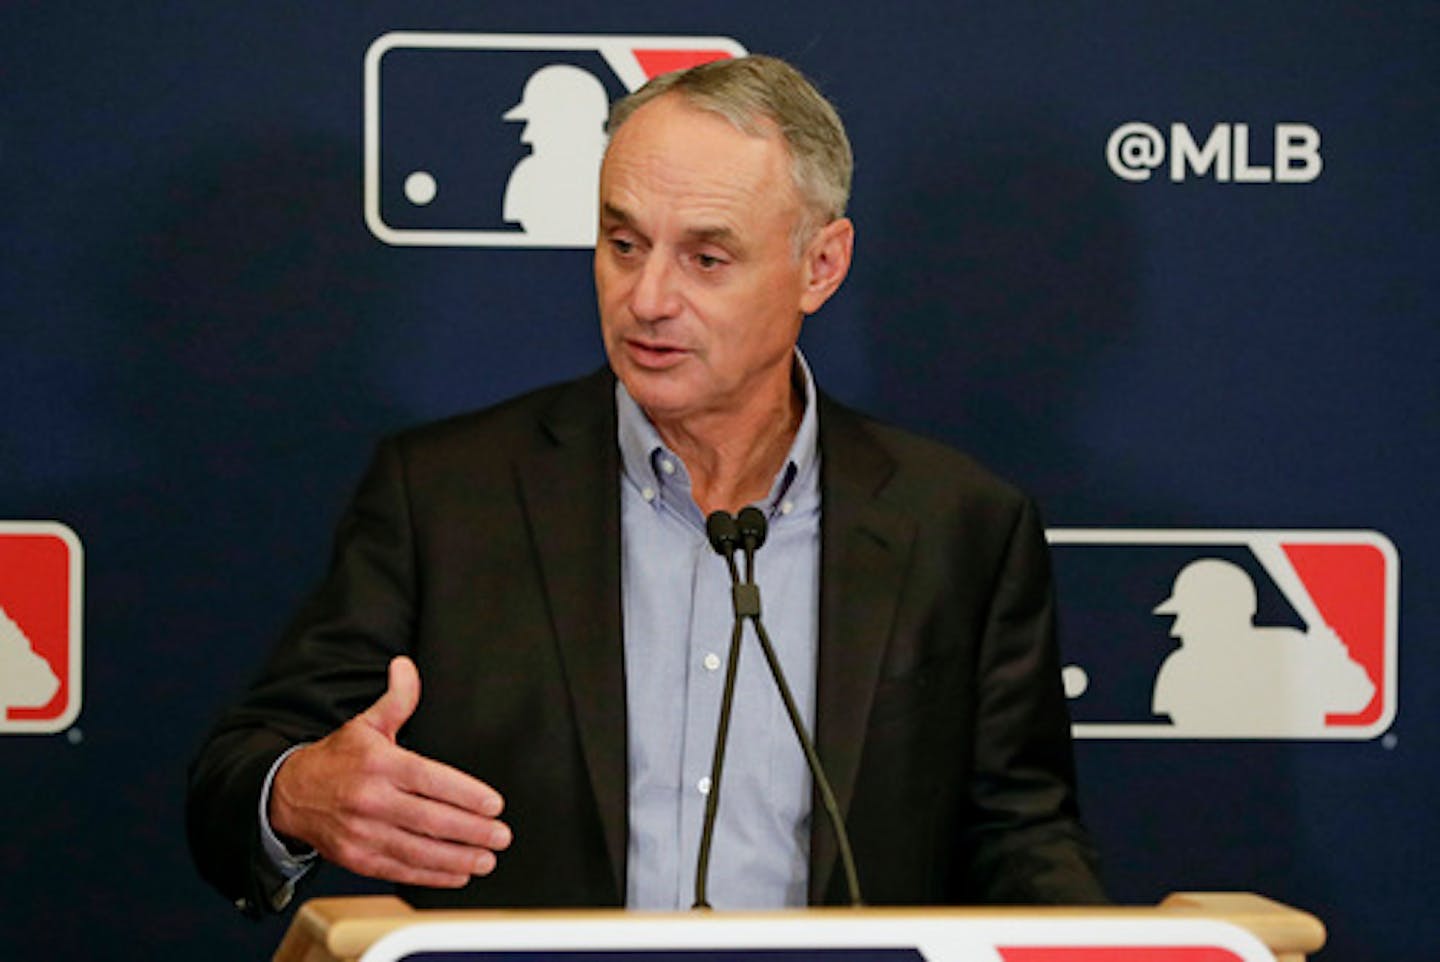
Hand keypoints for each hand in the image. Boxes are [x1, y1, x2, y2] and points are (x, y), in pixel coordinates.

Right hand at [270, 656, 510, 886]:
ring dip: (457, 857)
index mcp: (379, 764)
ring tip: (487, 858)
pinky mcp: (357, 859)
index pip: (429, 780)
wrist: (289, 794)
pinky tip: (458, 873)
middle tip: (501, 835)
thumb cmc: (338, 758)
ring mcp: (362, 833)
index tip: (494, 804)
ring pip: (418, 850)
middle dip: (471, 830)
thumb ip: (397, 698)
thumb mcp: (366, 723)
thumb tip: (406, 666)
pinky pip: (400, 870)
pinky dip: (432, 876)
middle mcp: (370, 800)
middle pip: (429, 819)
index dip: (465, 794)